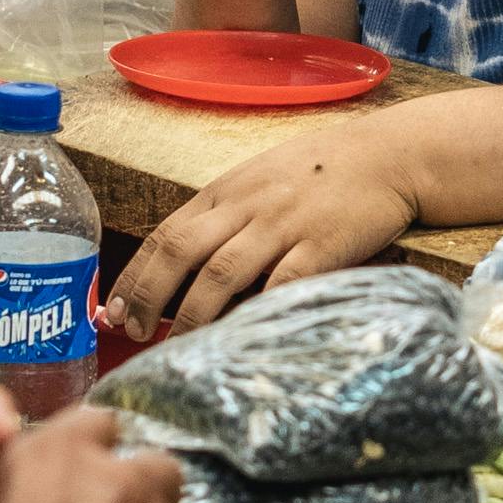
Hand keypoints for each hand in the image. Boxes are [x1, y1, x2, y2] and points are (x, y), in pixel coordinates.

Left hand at [108, 135, 420, 336]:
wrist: (390, 155)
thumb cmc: (325, 170)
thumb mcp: (263, 180)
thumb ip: (227, 215)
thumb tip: (186, 262)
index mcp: (227, 191)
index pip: (165, 234)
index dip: (134, 275)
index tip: (113, 309)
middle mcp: (247, 206)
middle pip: (180, 253)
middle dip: (149, 296)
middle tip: (132, 332)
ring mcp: (283, 225)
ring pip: (221, 273)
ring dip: (192, 314)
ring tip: (178, 347)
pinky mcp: (321, 245)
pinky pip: (280, 284)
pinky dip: (256, 312)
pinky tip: (241, 337)